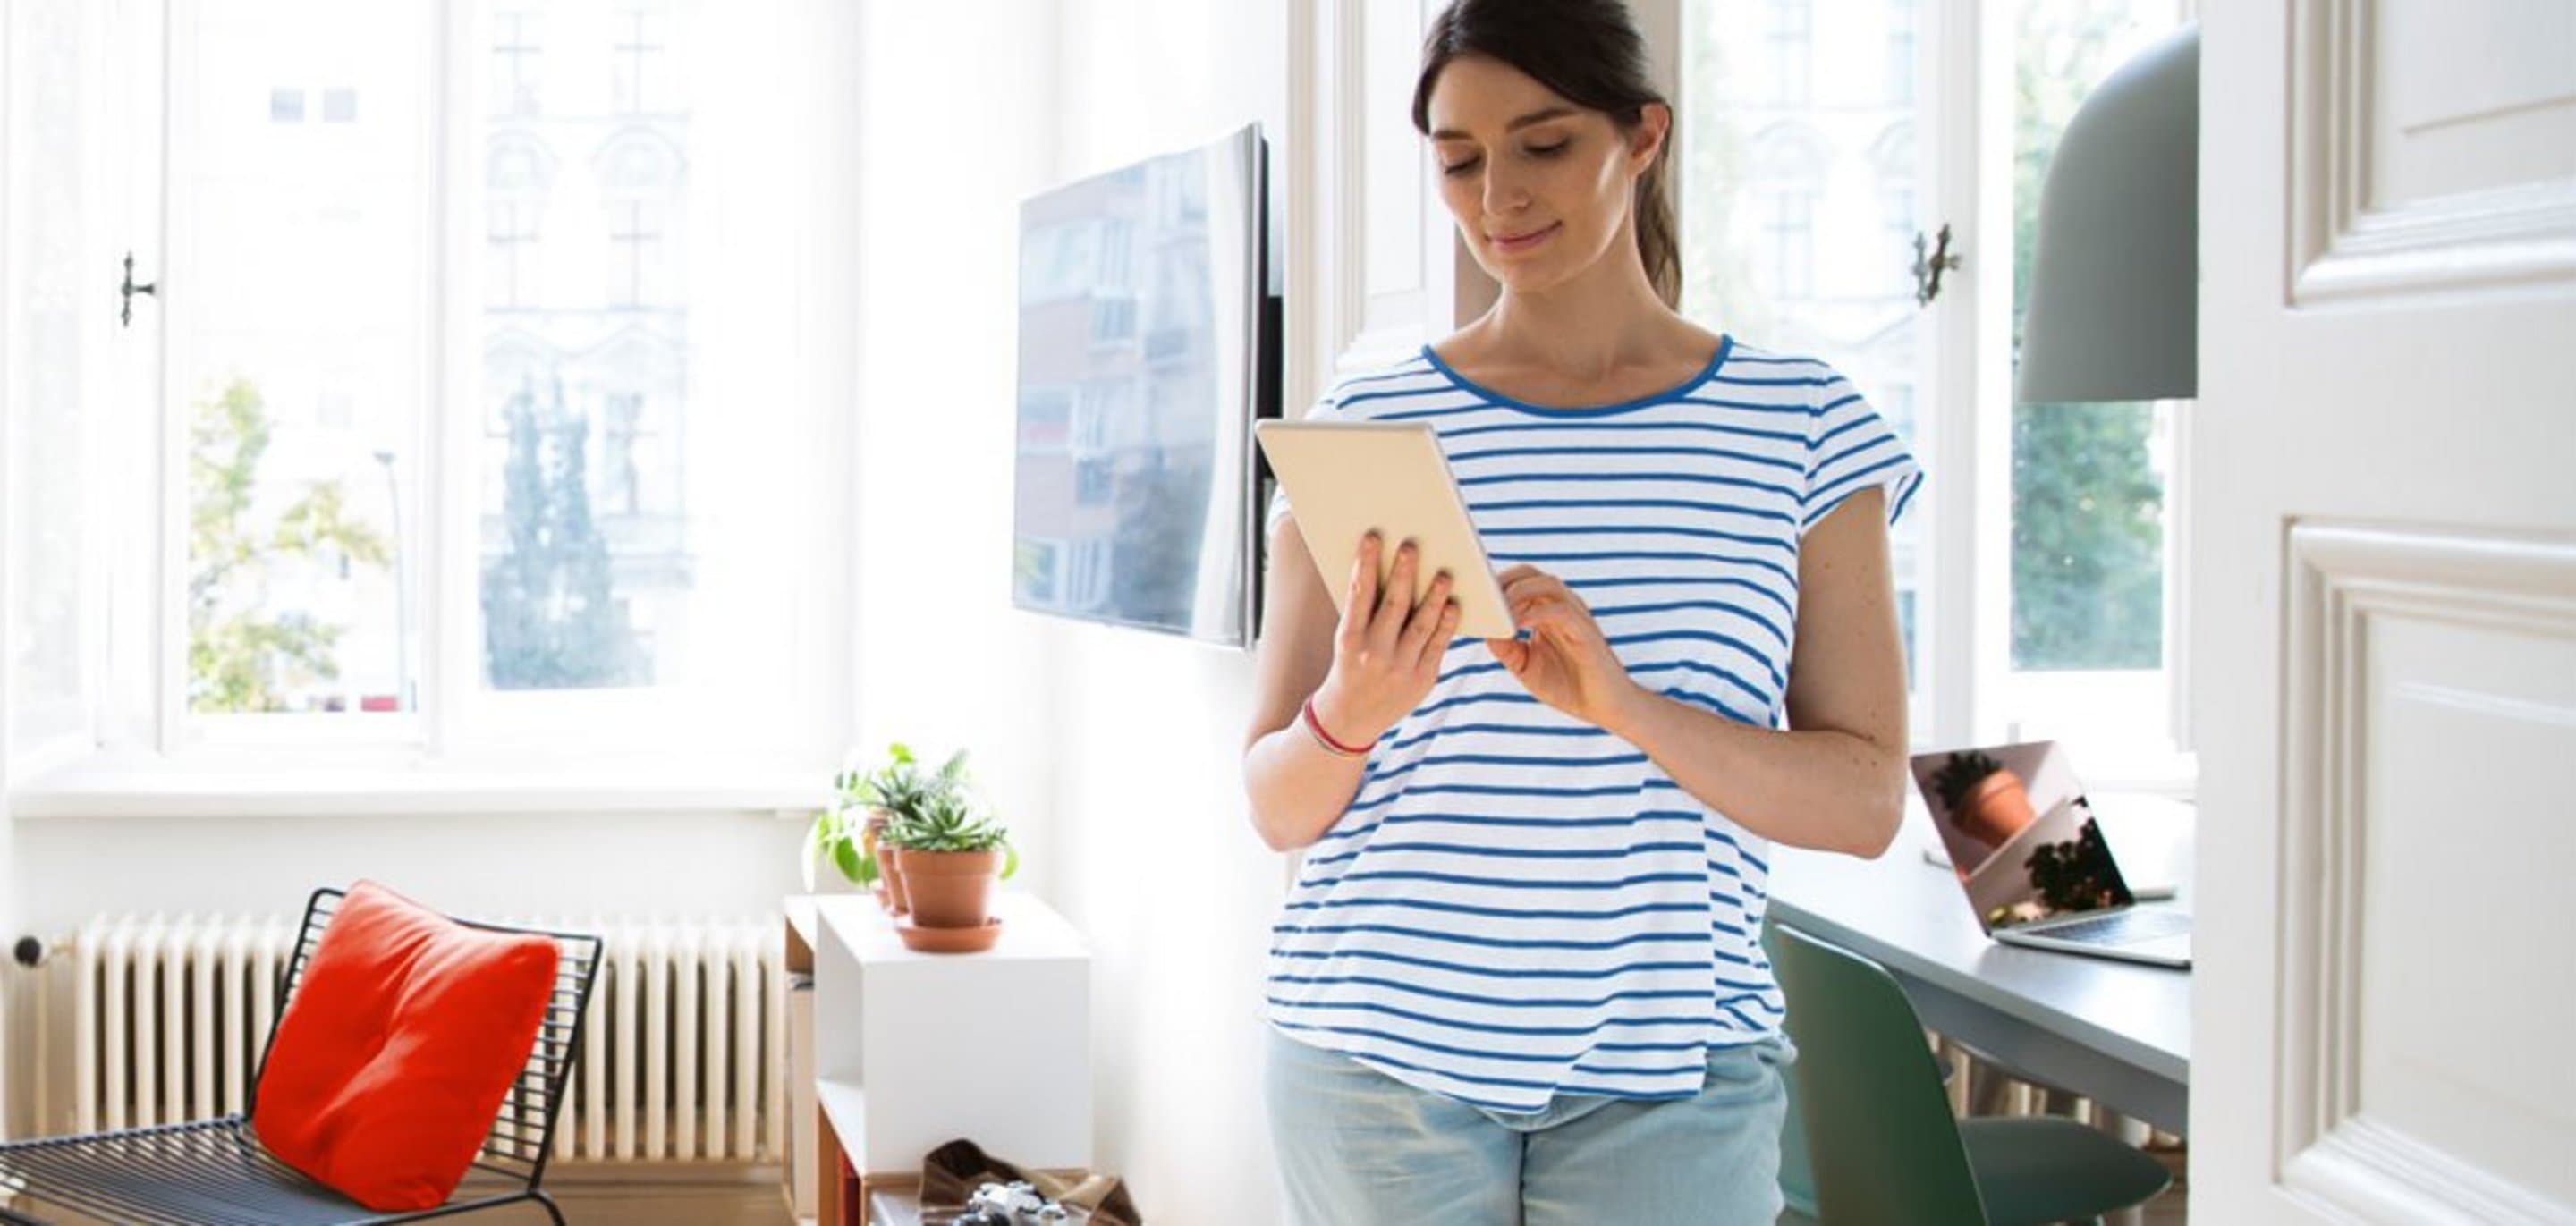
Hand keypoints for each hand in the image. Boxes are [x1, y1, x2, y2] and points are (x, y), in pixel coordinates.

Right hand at [1312, 534, 1459, 746]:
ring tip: (1445, 572)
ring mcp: (1400, 668)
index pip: (1358, 594)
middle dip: (1403, 573)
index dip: (1366, 563)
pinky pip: (1438, 645)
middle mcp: (1373, 653)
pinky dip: (1447, 624)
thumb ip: (1363, 610)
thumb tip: (1384, 567)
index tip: (1372, 536)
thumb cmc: (1349, 666)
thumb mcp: (1346, 639)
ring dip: (1434, 595)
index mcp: (1349, 638)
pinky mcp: (1422, 680)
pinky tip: (1453, 604)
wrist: (1349, 718)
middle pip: (1393, 605)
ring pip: (1421, 624)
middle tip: (1412, 545)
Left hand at [1485, 565, 1644, 731]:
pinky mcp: (1586, 631)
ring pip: (1547, 584)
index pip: (1520, 581)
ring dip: (1518, 592)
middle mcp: (1562, 606)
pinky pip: (1561, 610)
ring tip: (1495, 608)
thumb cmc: (1567, 685)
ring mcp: (1576, 616)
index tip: (1469, 588)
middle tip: (1479, 594)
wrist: (1605, 707)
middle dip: (1502, 580)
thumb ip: (1506, 648)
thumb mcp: (1526, 667)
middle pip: (1530, 573)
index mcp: (1546, 610)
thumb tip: (1485, 630)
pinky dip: (1536, 613)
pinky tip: (1516, 624)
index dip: (1494, 580)